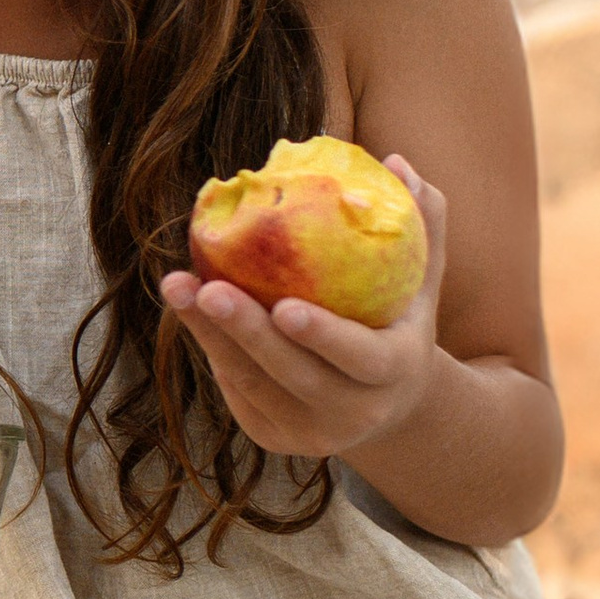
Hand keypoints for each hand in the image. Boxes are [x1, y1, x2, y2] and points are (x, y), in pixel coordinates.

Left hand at [158, 161, 446, 465]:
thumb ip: (420, 224)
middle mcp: (356, 412)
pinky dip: (214, 352)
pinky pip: (237, 392)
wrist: (389, 402)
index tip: (284, 307)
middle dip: (245, 333)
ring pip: (253, 385)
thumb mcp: (421, 277)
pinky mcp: (275, 438)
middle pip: (292, 375)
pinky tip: (191, 311)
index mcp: (396, 371)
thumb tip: (394, 160)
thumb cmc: (400, 319)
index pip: (359, 357)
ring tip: (178, 286)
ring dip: (210, 336)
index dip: (324, 336)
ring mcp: (312, 432)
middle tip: (205, 287)